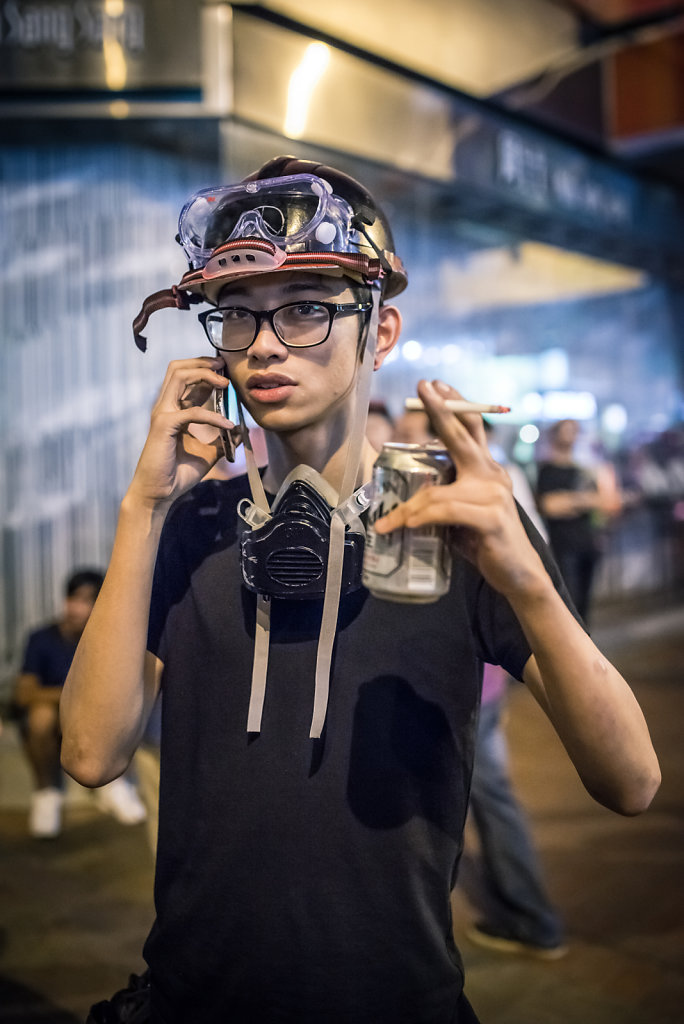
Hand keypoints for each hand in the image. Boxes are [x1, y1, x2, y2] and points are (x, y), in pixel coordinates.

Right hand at [125, 356, 234, 512]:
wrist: (159, 494)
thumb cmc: (177, 473)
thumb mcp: (209, 453)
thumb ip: (223, 440)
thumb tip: (242, 430)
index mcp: (174, 410)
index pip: (187, 378)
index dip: (207, 370)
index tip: (227, 372)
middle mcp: (165, 407)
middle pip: (178, 368)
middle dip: (202, 362)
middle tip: (224, 365)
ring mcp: (162, 414)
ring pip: (178, 376)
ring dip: (204, 374)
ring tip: (225, 382)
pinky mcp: (164, 426)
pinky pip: (191, 411)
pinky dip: (211, 416)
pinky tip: (227, 424)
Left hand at [373, 379, 548, 597]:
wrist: (518, 575)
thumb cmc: (485, 542)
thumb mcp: (460, 513)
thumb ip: (443, 496)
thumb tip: (406, 495)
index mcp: (486, 469)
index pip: (472, 428)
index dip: (455, 405)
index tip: (436, 385)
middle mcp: (492, 475)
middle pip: (464, 435)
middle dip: (442, 410)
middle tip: (423, 388)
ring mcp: (494, 495)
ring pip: (438, 491)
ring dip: (408, 508)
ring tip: (387, 522)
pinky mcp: (491, 518)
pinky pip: (446, 512)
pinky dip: (424, 518)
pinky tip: (407, 525)